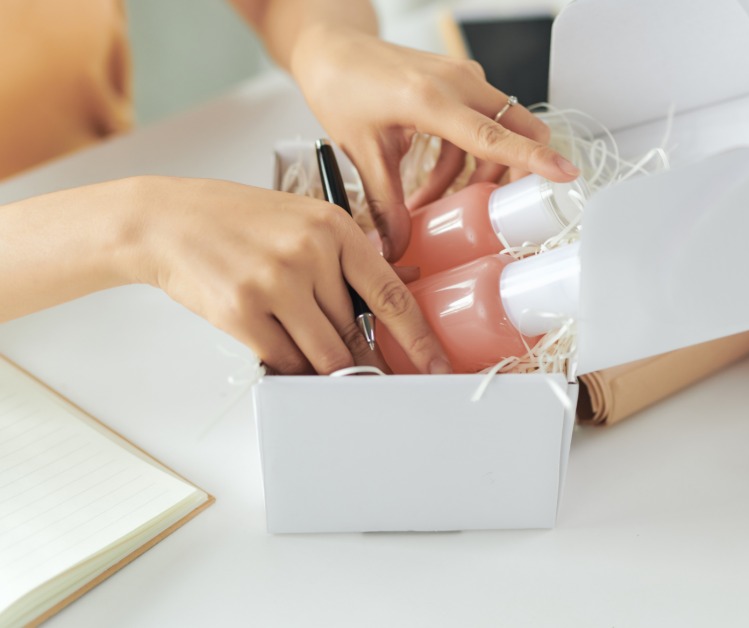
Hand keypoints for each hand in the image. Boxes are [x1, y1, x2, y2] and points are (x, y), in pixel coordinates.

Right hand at [126, 176, 449, 374]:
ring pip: (323, 353)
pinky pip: (285, 360)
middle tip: (360, 367)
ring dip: (321, 364)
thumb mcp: (304, 221)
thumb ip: (350, 255)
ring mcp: (275, 282)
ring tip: (304, 345)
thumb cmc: (239, 222)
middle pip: (354, 332)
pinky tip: (274, 342)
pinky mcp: (242, 311)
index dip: (417, 337)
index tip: (435, 364)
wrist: (166, 220)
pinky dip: (287, 363)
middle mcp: (310, 253)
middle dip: (357, 355)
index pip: (391, 293)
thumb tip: (406, 282)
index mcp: (335, 227)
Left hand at [290, 24, 579, 260]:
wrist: (334, 49)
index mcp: (430, 98)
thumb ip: (385, 203)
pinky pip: (482, 126)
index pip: (493, 135)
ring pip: (500, 133)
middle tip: (497, 209)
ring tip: (438, 203)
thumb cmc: (343, 85)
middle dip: (515, 173)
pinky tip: (436, 182)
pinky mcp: (462, 83)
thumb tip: (397, 247)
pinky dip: (466, 159)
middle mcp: (457, 83)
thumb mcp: (361, 150)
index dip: (532, 158)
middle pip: (518, 129)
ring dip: (479, 175)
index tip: (565, 173)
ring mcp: (464, 79)